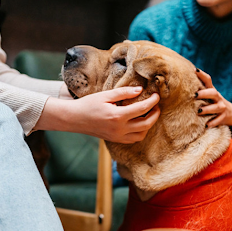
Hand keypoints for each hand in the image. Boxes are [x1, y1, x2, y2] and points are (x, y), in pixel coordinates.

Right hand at [38, 86, 160, 143]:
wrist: (74, 119)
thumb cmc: (88, 104)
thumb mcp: (105, 95)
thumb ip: (124, 93)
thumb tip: (140, 90)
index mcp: (118, 116)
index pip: (142, 109)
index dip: (153, 101)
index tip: (157, 95)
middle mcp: (120, 129)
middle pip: (146, 124)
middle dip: (155, 114)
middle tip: (157, 106)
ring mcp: (117, 137)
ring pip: (141, 134)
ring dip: (149, 125)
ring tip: (149, 114)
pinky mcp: (115, 140)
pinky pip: (133, 139)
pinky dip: (140, 132)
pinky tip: (139, 123)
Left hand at [195, 69, 231, 127]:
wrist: (231, 114)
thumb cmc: (213, 102)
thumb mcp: (208, 95)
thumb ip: (199, 89)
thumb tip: (182, 81)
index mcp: (212, 91)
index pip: (208, 80)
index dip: (202, 75)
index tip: (195, 70)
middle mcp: (217, 98)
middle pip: (213, 93)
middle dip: (204, 93)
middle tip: (195, 95)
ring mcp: (221, 107)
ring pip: (216, 107)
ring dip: (207, 109)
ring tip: (199, 111)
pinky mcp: (223, 117)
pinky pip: (218, 120)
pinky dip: (212, 123)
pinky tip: (206, 125)